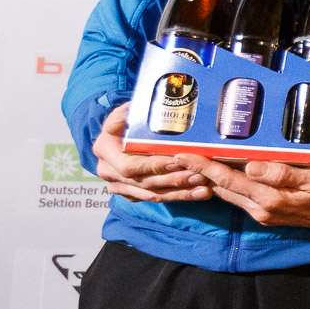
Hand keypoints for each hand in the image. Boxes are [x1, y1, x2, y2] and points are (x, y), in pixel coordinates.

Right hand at [91, 103, 212, 202]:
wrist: (124, 132)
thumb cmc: (131, 118)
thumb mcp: (127, 111)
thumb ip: (125, 113)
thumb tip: (122, 119)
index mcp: (104, 150)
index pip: (130, 166)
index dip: (154, 166)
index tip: (178, 160)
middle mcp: (108, 171)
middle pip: (145, 182)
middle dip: (174, 179)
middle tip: (200, 175)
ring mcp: (119, 185)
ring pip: (153, 194)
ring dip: (181, 191)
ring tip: (205, 186)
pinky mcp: (132, 193)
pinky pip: (158, 198)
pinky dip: (180, 195)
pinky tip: (201, 193)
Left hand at [174, 154, 309, 228]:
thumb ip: (282, 173)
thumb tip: (250, 166)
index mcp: (269, 199)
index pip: (227, 179)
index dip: (202, 165)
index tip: (180, 153)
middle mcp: (261, 210)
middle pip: (222, 188)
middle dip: (199, 172)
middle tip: (179, 153)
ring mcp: (265, 214)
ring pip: (230, 194)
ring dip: (211, 179)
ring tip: (194, 160)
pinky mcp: (271, 214)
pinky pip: (242, 198)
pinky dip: (228, 185)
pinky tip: (224, 172)